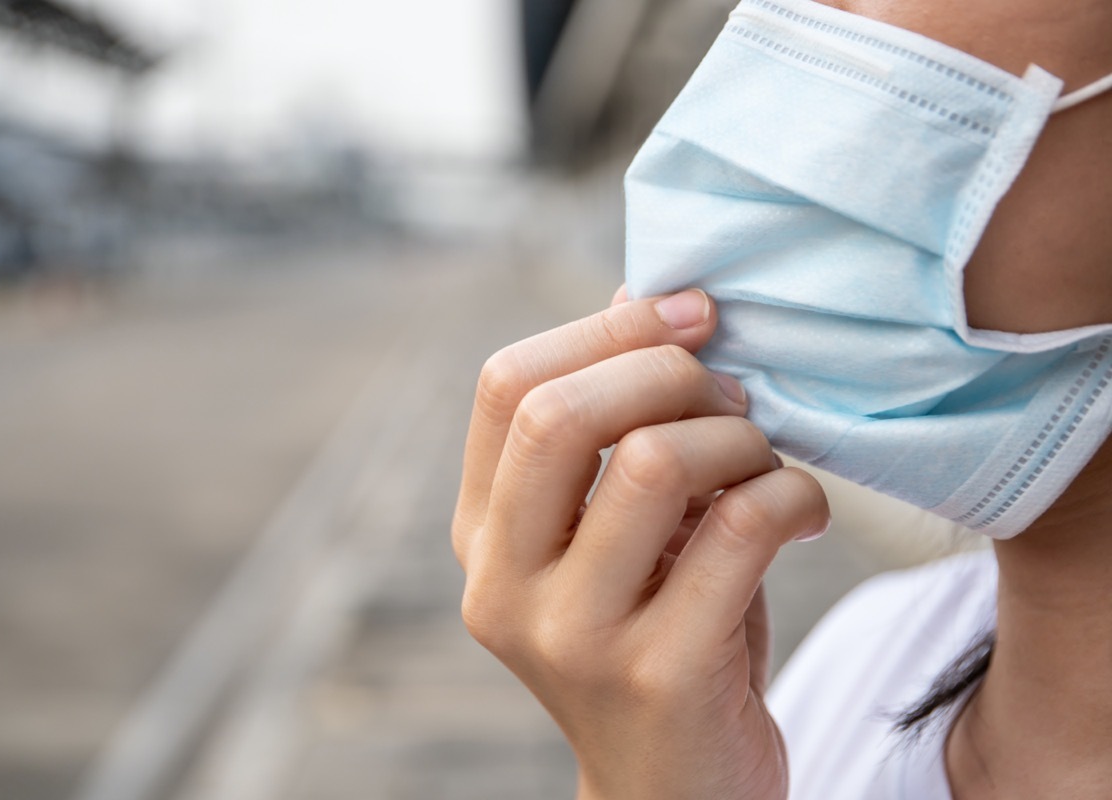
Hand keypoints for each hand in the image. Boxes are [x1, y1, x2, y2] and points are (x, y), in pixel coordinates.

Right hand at [452, 288, 829, 798]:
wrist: (677, 793)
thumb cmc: (659, 637)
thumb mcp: (620, 536)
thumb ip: (616, 432)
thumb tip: (643, 296)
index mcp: (481, 537)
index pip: (503, 385)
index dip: (602, 329)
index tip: (691, 315)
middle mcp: (504, 586)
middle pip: (560, 414)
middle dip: (668, 372)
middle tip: (734, 392)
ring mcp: (571, 637)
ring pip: (659, 462)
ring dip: (741, 438)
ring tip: (767, 460)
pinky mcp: (657, 676)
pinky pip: (741, 528)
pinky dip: (793, 494)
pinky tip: (804, 510)